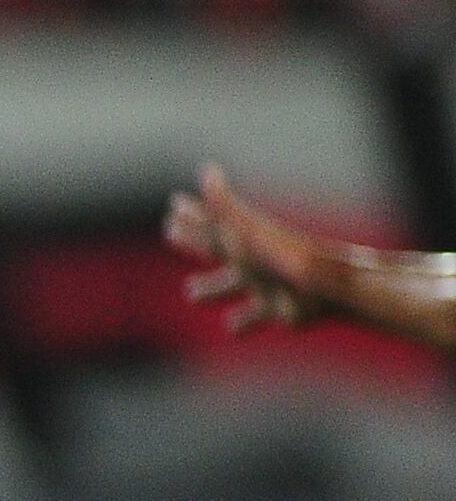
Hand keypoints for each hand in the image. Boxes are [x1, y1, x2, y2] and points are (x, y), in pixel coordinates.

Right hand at [165, 164, 322, 333]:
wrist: (328, 287)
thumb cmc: (283, 259)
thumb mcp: (249, 230)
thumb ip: (224, 205)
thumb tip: (208, 170)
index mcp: (242, 243)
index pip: (209, 226)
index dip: (192, 216)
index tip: (175, 205)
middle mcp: (251, 262)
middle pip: (217, 251)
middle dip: (196, 243)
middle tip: (173, 234)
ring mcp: (265, 287)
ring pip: (230, 287)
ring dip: (211, 290)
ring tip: (192, 295)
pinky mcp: (278, 312)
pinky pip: (255, 317)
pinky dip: (242, 323)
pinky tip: (231, 329)